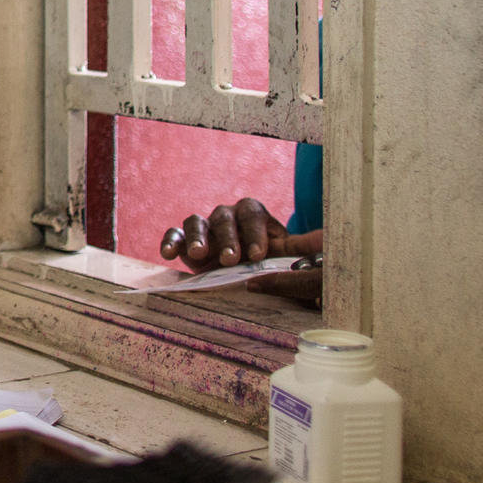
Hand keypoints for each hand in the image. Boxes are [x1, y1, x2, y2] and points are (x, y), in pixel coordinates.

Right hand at [160, 197, 322, 270]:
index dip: (254, 234)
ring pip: (196, 222)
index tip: (257, 256)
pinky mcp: (185, 239)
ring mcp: (204, 226)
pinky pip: (174, 234)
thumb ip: (292, 254)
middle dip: (227, 239)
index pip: (252, 215)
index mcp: (252, 213)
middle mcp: (226, 215)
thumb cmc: (268, 262)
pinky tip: (168, 254)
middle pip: (223, 218)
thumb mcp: (283, 256)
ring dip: (198, 238)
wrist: (246, 269)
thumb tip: (314, 259)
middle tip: (230, 259)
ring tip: (198, 255)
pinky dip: (170, 241)